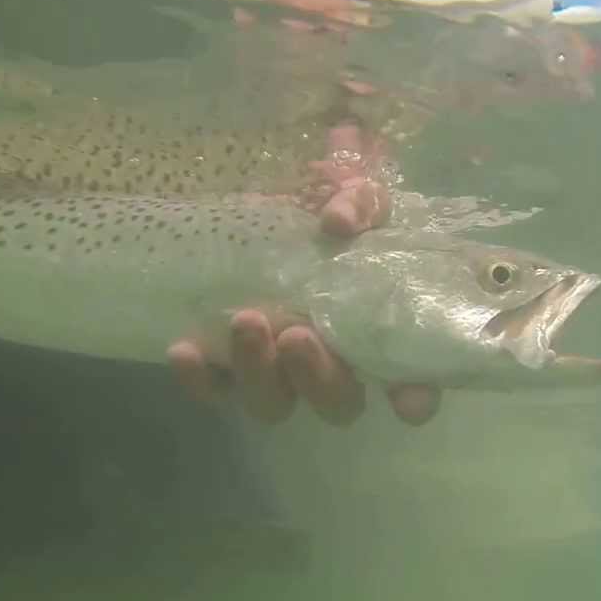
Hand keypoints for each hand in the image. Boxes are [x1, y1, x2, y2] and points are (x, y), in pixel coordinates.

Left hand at [168, 121, 442, 426]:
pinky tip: (185, 351)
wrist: (275, 210)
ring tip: (246, 322)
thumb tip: (337, 223)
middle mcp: (335, 368)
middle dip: (317, 378)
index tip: (408, 398)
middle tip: (298, 335)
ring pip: (273, 403)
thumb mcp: (356, 195)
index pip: (413, 387)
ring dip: (259, 372)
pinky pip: (216, 390)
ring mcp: (282, 373)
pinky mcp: (232, 367)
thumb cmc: (334, 210)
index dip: (415, 398)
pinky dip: (200, 379)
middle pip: (335, 404)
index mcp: (381, 337)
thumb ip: (358, 204)